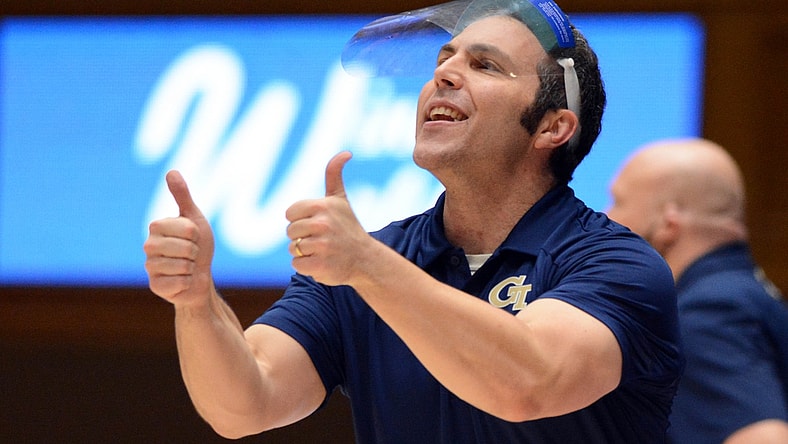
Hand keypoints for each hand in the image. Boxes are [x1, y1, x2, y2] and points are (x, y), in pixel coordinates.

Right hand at [143, 170, 215, 305]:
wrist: (200, 277)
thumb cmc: (198, 247)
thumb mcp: (195, 218)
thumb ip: (182, 196)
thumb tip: (171, 171)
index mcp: (156, 226)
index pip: (187, 229)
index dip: (197, 235)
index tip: (194, 238)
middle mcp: (148, 245)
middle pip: (185, 248)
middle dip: (195, 252)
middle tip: (191, 254)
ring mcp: (150, 267)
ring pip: (182, 266)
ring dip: (192, 268)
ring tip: (187, 267)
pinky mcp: (155, 286)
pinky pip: (179, 283)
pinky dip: (187, 282)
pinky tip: (182, 281)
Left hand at [285, 151, 370, 285]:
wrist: (366, 260)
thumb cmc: (348, 228)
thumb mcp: (340, 200)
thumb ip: (334, 175)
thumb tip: (346, 152)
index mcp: (323, 206)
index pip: (290, 213)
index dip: (300, 220)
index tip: (318, 224)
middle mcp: (323, 224)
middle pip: (290, 231)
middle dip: (302, 237)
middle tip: (323, 239)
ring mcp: (322, 246)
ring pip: (293, 248)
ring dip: (305, 253)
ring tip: (324, 251)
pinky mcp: (319, 266)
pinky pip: (297, 264)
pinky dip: (307, 267)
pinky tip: (323, 263)